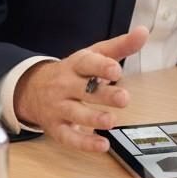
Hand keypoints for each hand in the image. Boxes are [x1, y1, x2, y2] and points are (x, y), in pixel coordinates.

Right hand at [13, 26, 148, 152]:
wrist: (32, 88)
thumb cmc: (73, 71)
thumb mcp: (94, 55)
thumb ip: (120, 46)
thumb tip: (144, 32)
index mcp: (75, 65)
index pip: (87, 64)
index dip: (101, 67)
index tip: (116, 71)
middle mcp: (65, 85)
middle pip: (83, 90)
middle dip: (104, 95)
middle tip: (124, 99)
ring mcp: (59, 107)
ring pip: (75, 113)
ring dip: (93, 118)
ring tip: (111, 121)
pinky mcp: (56, 127)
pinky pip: (69, 137)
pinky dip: (84, 143)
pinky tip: (102, 145)